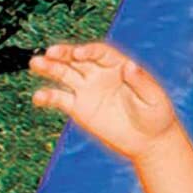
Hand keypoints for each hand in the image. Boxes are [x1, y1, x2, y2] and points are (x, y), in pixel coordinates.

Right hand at [29, 41, 177, 158]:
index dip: (88, 51)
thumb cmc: (157, 116)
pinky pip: (60, 98)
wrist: (149, 141)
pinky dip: (48, 96)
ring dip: (49, 68)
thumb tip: (130, 65)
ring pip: (64, 73)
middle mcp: (99, 74)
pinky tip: (38, 97)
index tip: (78, 54)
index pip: (100, 53)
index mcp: (118, 66)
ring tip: (35, 64)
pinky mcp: (78, 107)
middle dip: (63, 53)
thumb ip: (141, 82)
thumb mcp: (154, 98)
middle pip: (77, 58)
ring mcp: (87, 89)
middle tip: (49, 52)